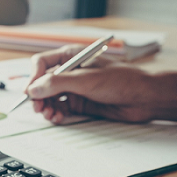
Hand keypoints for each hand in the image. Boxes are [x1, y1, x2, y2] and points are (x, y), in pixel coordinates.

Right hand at [25, 45, 160, 123]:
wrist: (144, 99)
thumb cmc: (123, 81)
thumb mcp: (86, 80)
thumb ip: (57, 83)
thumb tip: (33, 89)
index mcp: (71, 57)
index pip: (42, 64)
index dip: (34, 77)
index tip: (31, 91)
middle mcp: (70, 72)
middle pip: (42, 83)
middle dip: (38, 96)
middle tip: (39, 108)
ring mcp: (74, 89)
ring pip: (49, 98)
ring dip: (46, 108)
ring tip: (50, 115)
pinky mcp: (79, 104)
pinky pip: (59, 109)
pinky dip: (55, 115)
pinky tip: (58, 118)